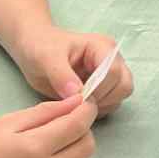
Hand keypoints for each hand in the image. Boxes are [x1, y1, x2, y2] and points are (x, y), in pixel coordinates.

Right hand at [0, 95, 97, 157]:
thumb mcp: (4, 125)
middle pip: (87, 147)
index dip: (86, 111)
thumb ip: (44, 112)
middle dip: (82, 132)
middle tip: (64, 130)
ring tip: (52, 155)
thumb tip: (77, 102)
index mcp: (34, 147)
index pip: (78, 125)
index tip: (85, 105)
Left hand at [10, 27, 132, 113]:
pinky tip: (78, 105)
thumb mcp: (46, 58)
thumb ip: (61, 75)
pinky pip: (112, 104)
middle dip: (103, 99)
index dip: (98, 89)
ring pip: (120, 96)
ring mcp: (111, 74)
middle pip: (124, 85)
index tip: (76, 97)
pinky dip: (98, 110)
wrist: (34, 49)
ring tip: (76, 103)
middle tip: (78, 102)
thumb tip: (77, 95)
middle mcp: (112, 60)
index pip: (113, 71)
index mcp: (102, 47)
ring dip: (101, 106)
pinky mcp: (106, 87)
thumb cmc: (41, 47)